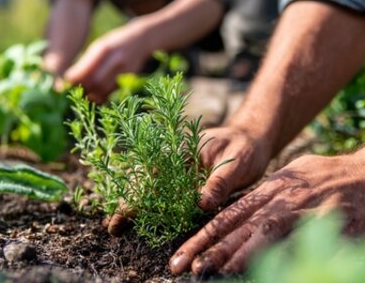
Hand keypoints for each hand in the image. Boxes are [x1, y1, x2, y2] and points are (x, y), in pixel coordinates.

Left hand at [64, 22, 154, 101]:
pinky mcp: (131, 79)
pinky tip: (96, 94)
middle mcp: (116, 59)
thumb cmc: (114, 43)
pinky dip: (102, 96)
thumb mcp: (99, 46)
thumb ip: (86, 62)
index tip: (64, 84)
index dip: (73, 79)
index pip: (86, 69)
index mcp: (104, 48)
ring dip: (92, 95)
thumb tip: (68, 80)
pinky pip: (113, 92)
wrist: (142, 39)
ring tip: (83, 94)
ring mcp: (126, 70)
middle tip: (72, 92)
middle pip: (95, 81)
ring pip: (104, 90)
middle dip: (82, 89)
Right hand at [101, 126, 272, 234]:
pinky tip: (139, 215)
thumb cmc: (245, 148)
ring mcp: (178, 169)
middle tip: (112, 226)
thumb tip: (202, 204)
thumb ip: (219, 182)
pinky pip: (163, 190)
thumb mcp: (236, 163)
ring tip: (117, 224)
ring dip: (134, 203)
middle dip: (127, 202)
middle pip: (143, 180)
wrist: (253, 138)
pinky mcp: (186, 178)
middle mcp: (174, 159)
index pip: (151, 174)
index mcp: (181, 152)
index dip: (136, 195)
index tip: (124, 212)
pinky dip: (149, 201)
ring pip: (148, 185)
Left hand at [168, 153, 364, 275]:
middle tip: (188, 269)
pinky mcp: (340, 231)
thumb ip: (265, 196)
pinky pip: (313, 250)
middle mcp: (289, 201)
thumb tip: (233, 217)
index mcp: (275, 189)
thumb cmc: (336, 176)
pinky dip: (292, 263)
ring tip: (218, 272)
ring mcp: (314, 216)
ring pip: (271, 238)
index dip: (203, 238)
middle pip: (244, 229)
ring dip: (242, 257)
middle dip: (213, 252)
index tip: (180, 258)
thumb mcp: (294, 175)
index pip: (230, 217)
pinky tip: (274, 275)